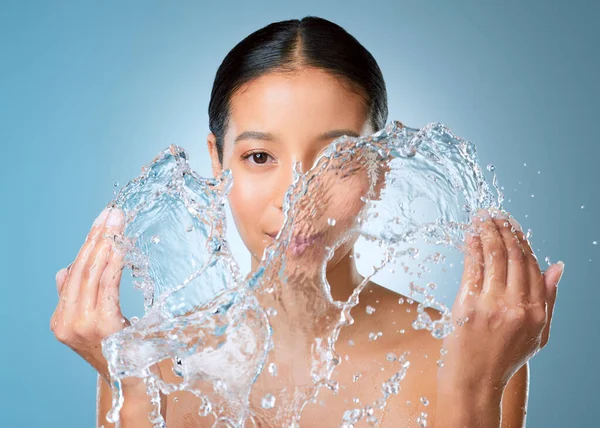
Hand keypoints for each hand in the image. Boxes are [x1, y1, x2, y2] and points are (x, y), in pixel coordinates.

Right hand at [50, 205, 129, 383]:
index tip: (101, 221)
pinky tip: (121, 245)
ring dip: (106, 243)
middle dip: (97, 237)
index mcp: (61, 320)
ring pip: (92, 273)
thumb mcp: (95, 324)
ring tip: (116, 221)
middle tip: (111, 213)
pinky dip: (114, 262)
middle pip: (81, 269)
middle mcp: (66, 322)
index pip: (74, 274)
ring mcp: (81, 325)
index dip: (88, 245)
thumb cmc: (121, 351)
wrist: (134, 382)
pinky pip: (107, 285)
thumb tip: (66, 270)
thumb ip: (79, 298)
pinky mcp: (101, 324)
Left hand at [437, 209, 563, 392]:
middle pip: (513, 256)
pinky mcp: (467, 306)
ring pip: (493, 257)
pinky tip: (471, 235)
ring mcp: (491, 305)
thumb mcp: (537, 334)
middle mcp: (517, 306)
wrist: (474, 381)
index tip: (513, 226)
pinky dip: (472, 247)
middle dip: (504, 230)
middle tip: (496, 215)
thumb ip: (548, 299)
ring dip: (487, 232)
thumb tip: (558, 266)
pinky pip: (472, 268)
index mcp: (536, 312)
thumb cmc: (503, 357)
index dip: (522, 241)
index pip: (533, 265)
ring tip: (483, 218)